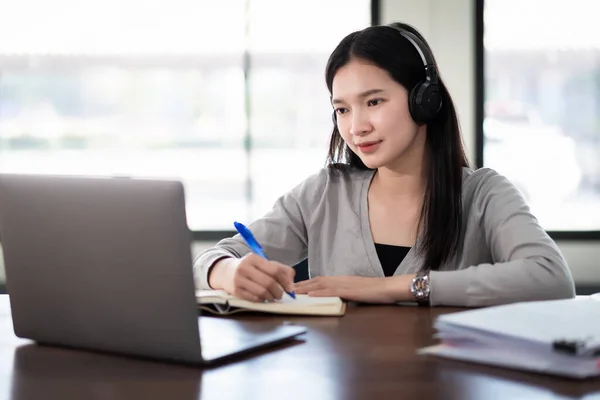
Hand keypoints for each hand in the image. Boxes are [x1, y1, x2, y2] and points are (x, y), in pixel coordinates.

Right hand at [209, 254, 294, 301]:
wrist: (225, 272)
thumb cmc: (250, 268)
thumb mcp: (263, 263)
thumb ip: (280, 269)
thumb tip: (291, 282)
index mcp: (253, 258)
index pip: (275, 270)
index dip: (285, 280)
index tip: (290, 288)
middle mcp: (245, 267)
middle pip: (269, 282)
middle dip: (279, 291)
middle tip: (280, 294)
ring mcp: (238, 280)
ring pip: (262, 292)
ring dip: (271, 297)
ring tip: (272, 297)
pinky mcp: (235, 291)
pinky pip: (254, 298)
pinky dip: (262, 300)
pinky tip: (263, 298)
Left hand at [294, 275, 413, 303]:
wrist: (390, 287)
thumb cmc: (376, 291)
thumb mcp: (357, 291)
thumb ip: (345, 293)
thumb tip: (335, 298)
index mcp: (342, 279)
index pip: (320, 280)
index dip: (306, 283)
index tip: (294, 286)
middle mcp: (341, 279)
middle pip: (317, 281)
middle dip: (301, 284)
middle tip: (287, 288)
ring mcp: (345, 284)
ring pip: (321, 285)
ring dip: (306, 288)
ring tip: (293, 291)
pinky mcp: (350, 291)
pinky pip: (332, 291)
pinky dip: (320, 293)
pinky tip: (311, 295)